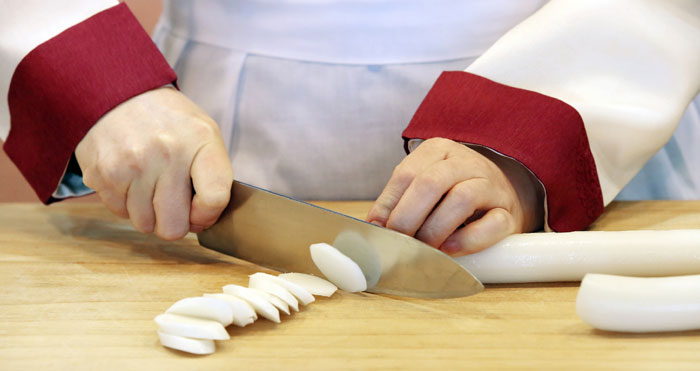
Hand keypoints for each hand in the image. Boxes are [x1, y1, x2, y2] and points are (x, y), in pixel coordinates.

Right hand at [75, 87, 232, 239]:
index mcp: (199, 141)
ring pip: (145, 226)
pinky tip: (130, 178)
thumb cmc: (169, 121)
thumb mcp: (205, 133)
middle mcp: (166, 154)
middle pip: (174, 227)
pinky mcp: (102, 174)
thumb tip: (203, 222)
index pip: (213, 199)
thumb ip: (215, 176)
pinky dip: (126, 203)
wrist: (119, 92)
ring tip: (150, 183)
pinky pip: (120, 213)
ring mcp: (131, 165)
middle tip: (172, 201)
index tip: (200, 210)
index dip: (208, 215)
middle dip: (175, 221)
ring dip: (149, 213)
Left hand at [367, 137, 542, 255]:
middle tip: (399, 242)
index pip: (406, 174)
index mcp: (439, 150)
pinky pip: (491, 224)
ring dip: (435, 229)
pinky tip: (450, 250)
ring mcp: (491, 186)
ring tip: (424, 248)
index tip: (379, 229)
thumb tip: (374, 226)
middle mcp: (466, 162)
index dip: (388, 204)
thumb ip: (399, 201)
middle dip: (408, 217)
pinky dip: (468, 240)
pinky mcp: (508, 213)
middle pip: (431, 183)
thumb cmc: (451, 194)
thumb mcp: (424, 188)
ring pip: (462, 199)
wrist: (501, 195)